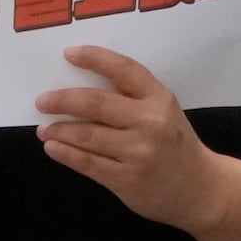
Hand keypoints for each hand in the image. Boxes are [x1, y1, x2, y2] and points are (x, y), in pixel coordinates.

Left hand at [38, 47, 222, 230]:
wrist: (198, 187)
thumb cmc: (174, 143)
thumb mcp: (164, 111)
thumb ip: (132, 99)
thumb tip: (81, 91)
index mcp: (159, 97)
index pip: (124, 69)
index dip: (95, 58)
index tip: (69, 53)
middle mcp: (150, 121)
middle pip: (97, 103)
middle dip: (63, 100)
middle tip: (42, 101)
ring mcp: (138, 151)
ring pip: (87, 134)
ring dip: (59, 129)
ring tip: (44, 128)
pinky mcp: (126, 179)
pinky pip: (87, 163)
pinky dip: (65, 153)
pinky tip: (52, 147)